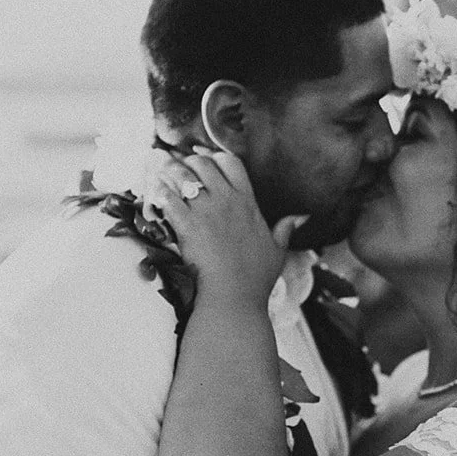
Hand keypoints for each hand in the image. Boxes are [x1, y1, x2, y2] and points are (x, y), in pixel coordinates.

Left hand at [150, 150, 301, 309]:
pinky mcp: (186, 225)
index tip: (208, 164)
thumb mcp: (277, 250)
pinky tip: (155, 196)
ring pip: (182, 176)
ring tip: (162, 177)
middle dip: (189, 163)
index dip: (216, 159)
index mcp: (247, 202)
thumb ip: (285, 229)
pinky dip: (159, 194)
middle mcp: (226, 200)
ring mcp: (205, 211)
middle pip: (202, 163)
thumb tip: (301, 217)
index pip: (231, 162)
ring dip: (170, 173)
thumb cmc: (256, 277)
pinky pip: (167, 198)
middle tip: (181, 170)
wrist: (234, 296)